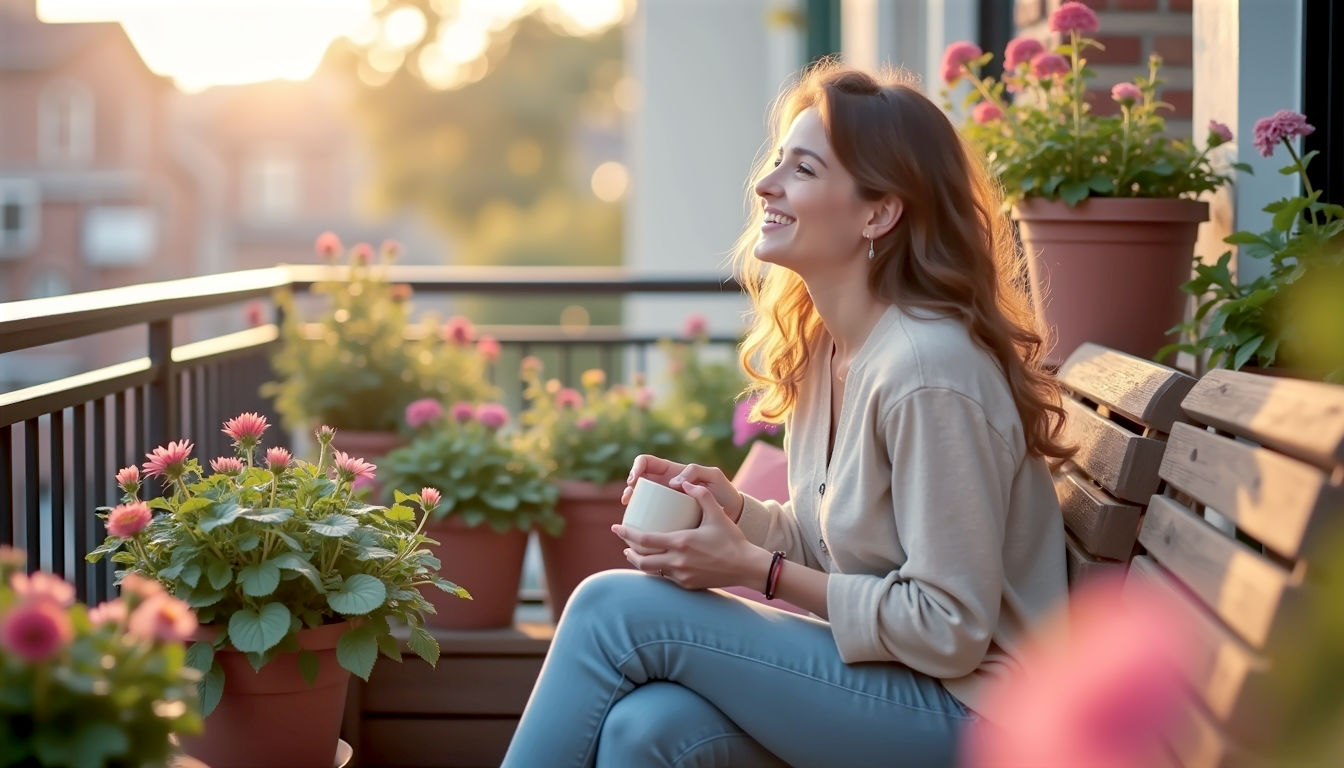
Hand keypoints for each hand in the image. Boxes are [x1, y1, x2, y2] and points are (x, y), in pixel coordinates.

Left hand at [612, 481, 762, 590]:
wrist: (747, 567)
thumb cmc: (732, 540)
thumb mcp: (717, 514)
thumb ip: (701, 495)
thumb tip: (684, 483)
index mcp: (681, 543)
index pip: (645, 540)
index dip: (627, 534)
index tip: (616, 527)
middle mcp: (677, 562)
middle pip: (642, 561)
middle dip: (629, 552)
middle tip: (623, 544)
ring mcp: (682, 576)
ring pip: (652, 572)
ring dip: (641, 563)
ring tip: (635, 554)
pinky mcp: (688, 585)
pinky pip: (666, 578)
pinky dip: (658, 570)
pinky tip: (657, 564)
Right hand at [622, 455, 744, 522]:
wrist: (732, 513)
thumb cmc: (723, 491)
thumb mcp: (713, 476)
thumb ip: (695, 472)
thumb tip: (672, 482)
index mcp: (672, 471)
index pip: (646, 462)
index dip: (636, 467)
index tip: (635, 479)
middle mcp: (665, 485)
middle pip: (638, 482)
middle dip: (629, 487)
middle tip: (628, 497)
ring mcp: (665, 502)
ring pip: (642, 501)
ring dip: (632, 504)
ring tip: (630, 510)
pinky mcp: (669, 517)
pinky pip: (651, 517)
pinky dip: (643, 521)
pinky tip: (640, 528)